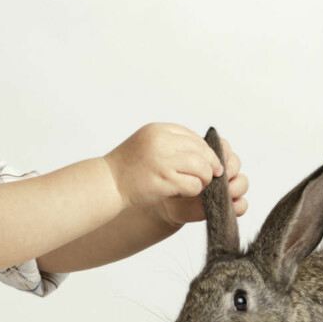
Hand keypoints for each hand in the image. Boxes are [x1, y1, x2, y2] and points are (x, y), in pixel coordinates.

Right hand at [103, 123, 222, 209]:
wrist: (109, 181)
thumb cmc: (129, 165)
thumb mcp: (148, 142)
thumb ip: (171, 141)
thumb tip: (202, 148)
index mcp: (159, 130)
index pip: (193, 136)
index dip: (205, 149)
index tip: (209, 160)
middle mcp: (162, 142)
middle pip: (202, 151)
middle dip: (211, 164)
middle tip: (213, 174)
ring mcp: (163, 161)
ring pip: (202, 168)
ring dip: (204, 178)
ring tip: (198, 183)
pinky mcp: (165, 181)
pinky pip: (193, 185)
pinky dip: (194, 190)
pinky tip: (185, 191)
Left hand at [158, 135, 247, 226]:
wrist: (167, 204)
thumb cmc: (171, 181)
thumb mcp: (175, 167)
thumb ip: (188, 158)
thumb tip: (199, 157)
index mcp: (209, 156)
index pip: (224, 148)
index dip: (223, 153)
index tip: (215, 161)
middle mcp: (220, 169)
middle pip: (236, 163)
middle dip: (231, 169)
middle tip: (221, 176)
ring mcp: (226, 187)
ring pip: (242, 181)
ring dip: (237, 186)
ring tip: (226, 192)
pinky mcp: (227, 204)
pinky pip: (242, 204)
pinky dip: (239, 206)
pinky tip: (232, 207)